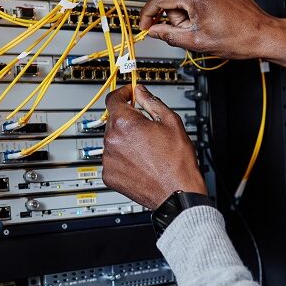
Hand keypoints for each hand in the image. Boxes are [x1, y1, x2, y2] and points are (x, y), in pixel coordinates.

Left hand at [102, 84, 206, 208]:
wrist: (177, 193)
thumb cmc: (177, 161)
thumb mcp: (171, 122)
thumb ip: (152, 102)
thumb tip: (141, 92)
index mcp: (125, 123)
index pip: (113, 99)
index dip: (123, 93)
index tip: (129, 94)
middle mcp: (112, 140)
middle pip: (113, 120)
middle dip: (127, 119)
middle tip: (146, 127)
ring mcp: (108, 159)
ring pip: (112, 141)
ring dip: (124, 140)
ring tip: (145, 149)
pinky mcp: (109, 175)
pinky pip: (112, 159)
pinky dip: (122, 158)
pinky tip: (140, 162)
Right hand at [139, 0, 285, 71]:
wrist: (263, 34)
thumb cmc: (237, 38)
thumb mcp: (196, 42)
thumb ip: (169, 35)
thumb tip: (154, 31)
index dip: (148, 14)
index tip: (145, 24)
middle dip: (177, 17)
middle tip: (193, 32)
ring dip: (191, 12)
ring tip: (208, 26)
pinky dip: (203, 6)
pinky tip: (215, 18)